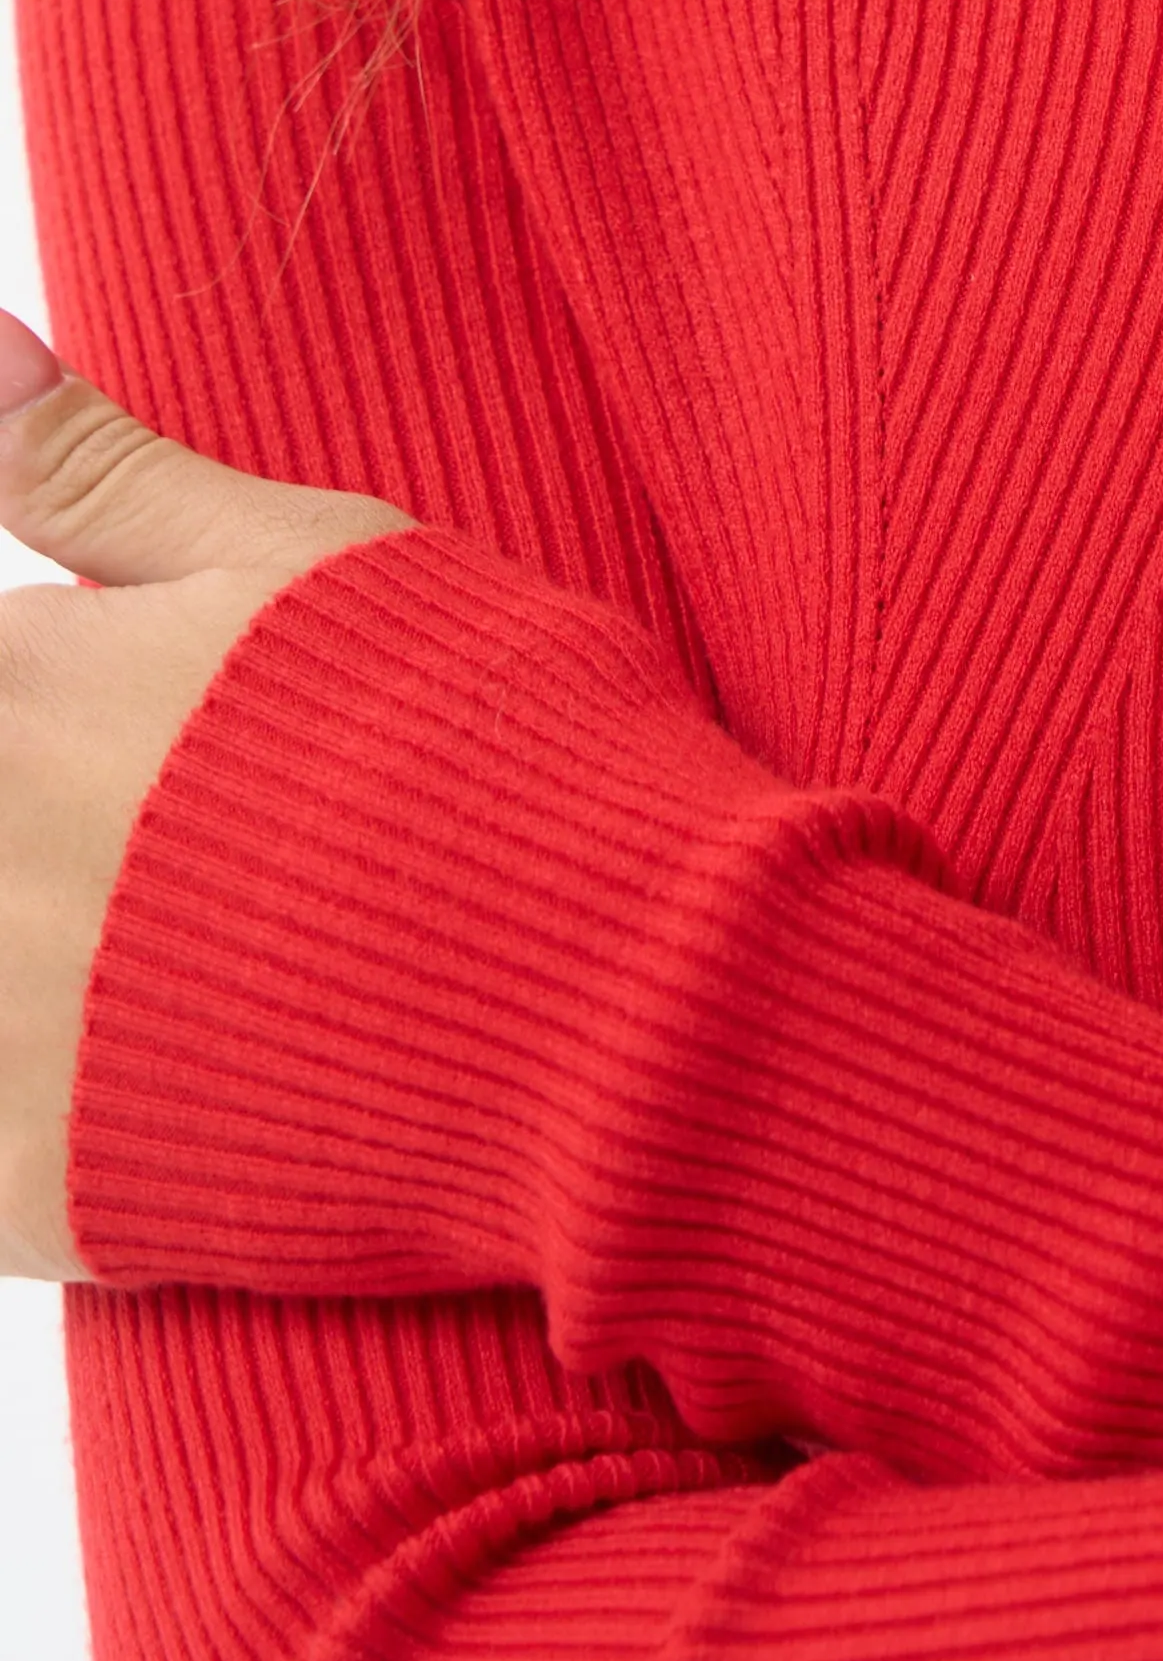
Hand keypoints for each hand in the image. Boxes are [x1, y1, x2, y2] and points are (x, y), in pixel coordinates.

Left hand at [0, 312, 412, 1280]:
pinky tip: (138, 1054)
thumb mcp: (294, 559)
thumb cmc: (477, 743)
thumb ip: (91, 469)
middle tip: (157, 832)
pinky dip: (27, 1098)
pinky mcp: (15, 1190)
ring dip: (25, 944)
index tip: (95, 722)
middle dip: (31, 820)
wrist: (605, 998)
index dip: (27, 695)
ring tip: (143, 940)